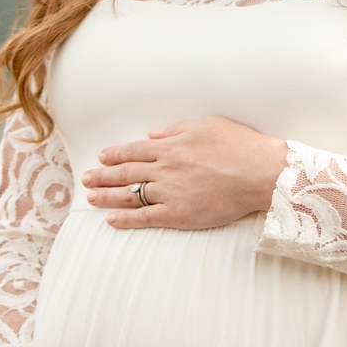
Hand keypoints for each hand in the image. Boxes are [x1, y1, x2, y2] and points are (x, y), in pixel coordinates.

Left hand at [83, 116, 286, 230]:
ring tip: (90, 198)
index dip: (115, 155)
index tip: (101, 158)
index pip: (133, 150)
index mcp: (170, 146)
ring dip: (108, 196)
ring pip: (131, 194)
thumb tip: (153, 135)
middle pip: (126, 172)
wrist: (261, 173)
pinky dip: (127, 219)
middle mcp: (165, 169)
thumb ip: (176, 130)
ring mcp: (171, 192)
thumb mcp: (207, 126)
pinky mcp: (180, 214)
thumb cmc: (240, 146)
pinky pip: (146, 217)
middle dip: (103, 176)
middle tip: (86, 179)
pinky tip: (111, 220)